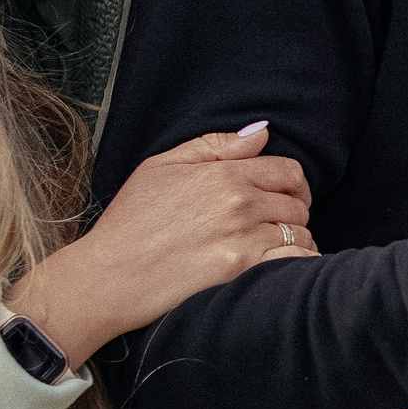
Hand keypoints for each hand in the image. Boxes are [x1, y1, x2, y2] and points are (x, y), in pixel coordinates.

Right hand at [8, 120, 314, 366]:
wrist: (107, 276)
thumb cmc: (129, 221)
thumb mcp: (161, 166)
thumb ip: (215, 146)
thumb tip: (261, 132)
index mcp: (224, 173)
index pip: (288, 171)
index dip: (292, 184)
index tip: (284, 197)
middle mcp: (239, 202)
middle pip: (297, 203)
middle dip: (292, 212)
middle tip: (275, 225)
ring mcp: (242, 237)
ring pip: (300, 233)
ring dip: (293, 240)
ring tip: (272, 249)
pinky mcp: (241, 271)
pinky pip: (294, 261)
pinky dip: (297, 263)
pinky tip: (282, 267)